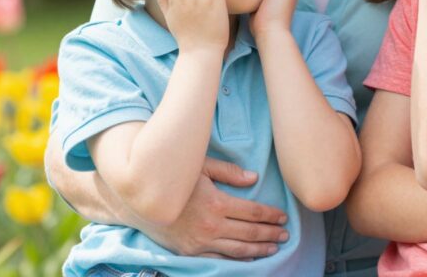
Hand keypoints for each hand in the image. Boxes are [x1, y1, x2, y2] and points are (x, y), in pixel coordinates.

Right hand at [143, 158, 288, 258]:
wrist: (141, 201)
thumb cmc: (174, 178)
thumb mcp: (201, 166)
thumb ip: (229, 172)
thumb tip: (254, 178)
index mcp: (217, 203)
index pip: (253, 212)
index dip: (271, 215)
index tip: (283, 216)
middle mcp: (212, 225)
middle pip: (250, 232)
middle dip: (270, 233)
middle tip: (285, 233)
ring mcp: (201, 242)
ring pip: (239, 249)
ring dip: (260, 249)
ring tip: (274, 247)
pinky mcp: (191, 252)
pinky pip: (220, 259)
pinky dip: (238, 260)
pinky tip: (250, 258)